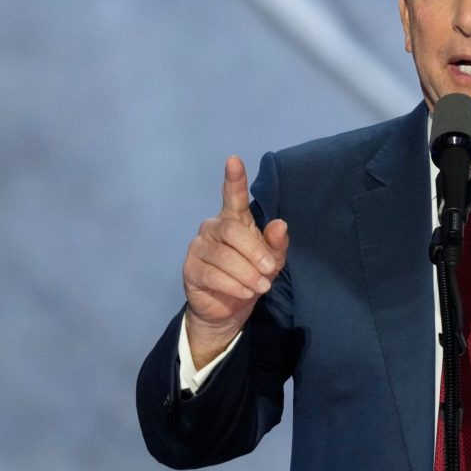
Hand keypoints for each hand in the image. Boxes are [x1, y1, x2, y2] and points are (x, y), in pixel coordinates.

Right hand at [182, 155, 288, 367]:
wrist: (228, 310)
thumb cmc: (251, 277)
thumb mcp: (271, 262)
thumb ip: (276, 244)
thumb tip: (280, 224)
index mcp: (234, 220)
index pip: (233, 196)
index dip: (234, 179)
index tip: (234, 160)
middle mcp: (213, 228)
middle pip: (232, 230)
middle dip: (254, 251)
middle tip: (270, 270)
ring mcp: (199, 247)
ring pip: (223, 255)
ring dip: (246, 273)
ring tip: (261, 287)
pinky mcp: (191, 268)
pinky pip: (212, 273)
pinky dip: (233, 284)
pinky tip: (244, 292)